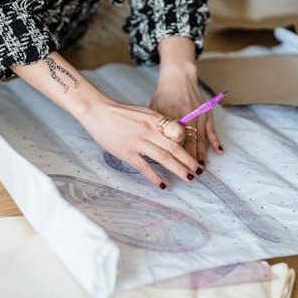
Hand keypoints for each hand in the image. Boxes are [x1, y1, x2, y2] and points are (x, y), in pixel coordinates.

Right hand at [78, 98, 202, 187]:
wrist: (98, 112)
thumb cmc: (120, 112)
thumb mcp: (143, 112)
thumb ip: (157, 123)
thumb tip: (171, 133)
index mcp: (154, 119)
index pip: (178, 132)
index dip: (189, 143)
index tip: (196, 151)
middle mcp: (149, 130)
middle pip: (174, 147)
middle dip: (188, 160)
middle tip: (199, 171)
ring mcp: (138, 142)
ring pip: (163, 158)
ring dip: (178, 169)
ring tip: (188, 178)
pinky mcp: (127, 152)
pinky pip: (144, 167)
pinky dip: (155, 177)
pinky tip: (163, 185)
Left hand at [150, 63, 222, 163]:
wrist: (179, 77)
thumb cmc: (163, 95)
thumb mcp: (154, 110)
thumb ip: (155, 128)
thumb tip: (151, 147)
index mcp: (171, 118)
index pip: (173, 141)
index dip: (173, 156)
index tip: (173, 168)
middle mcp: (186, 118)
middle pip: (188, 144)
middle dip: (188, 161)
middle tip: (189, 175)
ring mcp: (198, 116)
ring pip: (200, 139)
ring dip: (201, 155)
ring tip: (201, 169)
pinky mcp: (207, 113)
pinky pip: (212, 130)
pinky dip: (216, 142)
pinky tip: (219, 152)